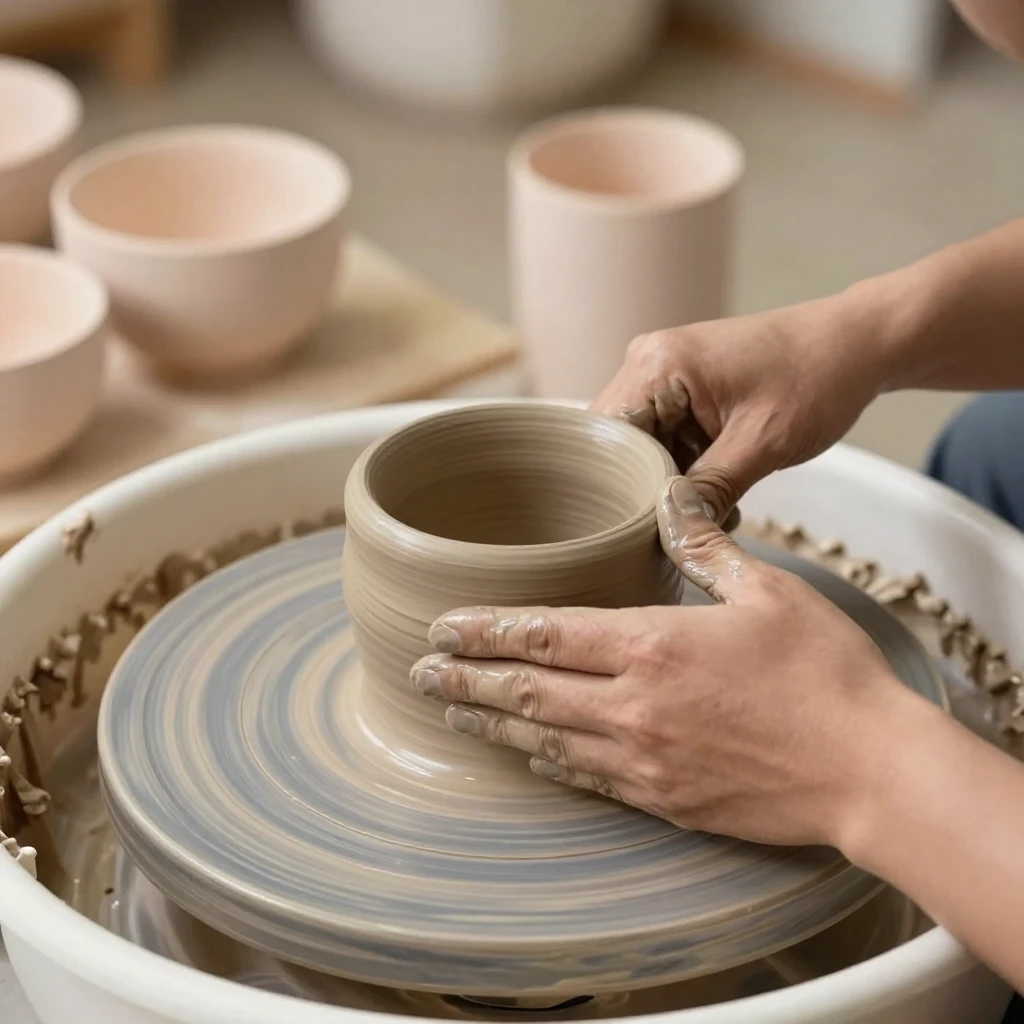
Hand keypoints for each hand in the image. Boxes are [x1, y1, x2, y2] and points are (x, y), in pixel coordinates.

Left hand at [410, 476, 922, 849]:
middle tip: (420, 674)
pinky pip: (588, 779)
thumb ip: (706, 545)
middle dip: (468, 679)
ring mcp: (644, 760)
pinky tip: (528, 756)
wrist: (870, 771)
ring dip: (494, 724)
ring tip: (452, 712)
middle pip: (528, 691)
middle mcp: (633, 706)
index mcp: (653, 645)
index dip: (486, 629)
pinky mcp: (665, 800)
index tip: (441, 626)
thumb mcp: (770, 590)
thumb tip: (671, 498)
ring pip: (546, 740)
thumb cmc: (825, 675)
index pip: (545, 632)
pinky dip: (548, 763)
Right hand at [591, 293, 889, 522]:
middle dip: (646, 486)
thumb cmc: (817, 380)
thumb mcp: (762, 445)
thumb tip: (670, 530)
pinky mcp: (683, 384)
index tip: (647, 526)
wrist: (857, 344)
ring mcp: (664, 370)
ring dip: (668, 480)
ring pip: (641, 444)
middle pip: (618, 442)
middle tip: (680, 526)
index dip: (621, 486)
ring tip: (710, 508)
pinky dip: (684, 466)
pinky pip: (664, 434)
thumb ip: (708, 489)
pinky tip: (716, 490)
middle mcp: (648, 361)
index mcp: (658, 365)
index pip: (606, 438)